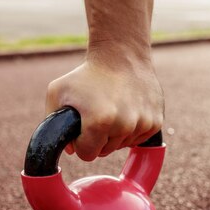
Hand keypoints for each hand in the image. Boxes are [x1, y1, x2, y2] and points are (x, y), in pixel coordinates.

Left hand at [46, 51, 163, 160]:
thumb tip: (71, 150)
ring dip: (115, 133)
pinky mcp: (156, 121)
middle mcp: (124, 125)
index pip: (87, 154)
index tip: (83, 127)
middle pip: (106, 151)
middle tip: (97, 113)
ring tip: (112, 107)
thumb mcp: (57, 92)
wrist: (121, 54)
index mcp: (99, 121)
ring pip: (123, 145)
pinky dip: (131, 129)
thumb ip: (53, 124)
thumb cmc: (86, 74)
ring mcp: (143, 123)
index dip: (81, 142)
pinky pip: (139, 138)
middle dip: (98, 138)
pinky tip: (126, 109)